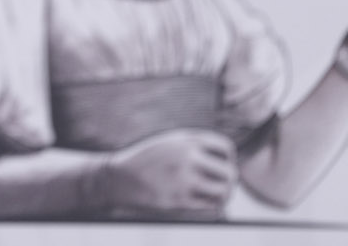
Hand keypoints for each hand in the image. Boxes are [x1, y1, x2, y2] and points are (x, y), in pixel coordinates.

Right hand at [100, 128, 237, 215]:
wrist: (118, 178)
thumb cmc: (147, 160)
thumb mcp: (169, 142)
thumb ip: (195, 145)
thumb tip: (227, 159)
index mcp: (185, 140)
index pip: (225, 148)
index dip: (228, 158)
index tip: (221, 164)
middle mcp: (186, 158)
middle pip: (229, 172)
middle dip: (230, 179)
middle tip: (224, 184)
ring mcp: (182, 181)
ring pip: (223, 191)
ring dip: (225, 195)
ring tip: (218, 195)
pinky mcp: (178, 202)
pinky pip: (210, 207)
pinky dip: (215, 207)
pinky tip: (208, 204)